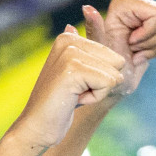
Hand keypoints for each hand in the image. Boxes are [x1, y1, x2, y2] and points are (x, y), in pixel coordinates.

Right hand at [7, 24, 125, 150]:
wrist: (36, 127)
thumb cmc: (58, 104)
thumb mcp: (75, 74)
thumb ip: (81, 52)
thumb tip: (71, 28)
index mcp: (68, 38)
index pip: (115, 57)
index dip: (101, 77)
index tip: (77, 85)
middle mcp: (69, 40)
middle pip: (118, 62)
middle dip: (102, 83)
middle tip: (76, 91)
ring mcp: (69, 54)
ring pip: (114, 74)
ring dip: (98, 92)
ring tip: (73, 95)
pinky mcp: (72, 70)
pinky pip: (107, 84)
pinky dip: (94, 98)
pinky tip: (74, 99)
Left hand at [98, 0, 155, 91]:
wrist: (112, 78)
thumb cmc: (104, 65)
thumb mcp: (99, 49)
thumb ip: (94, 29)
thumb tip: (86, 8)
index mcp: (124, 1)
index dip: (148, 34)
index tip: (130, 43)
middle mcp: (139, 0)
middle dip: (153, 41)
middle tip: (134, 50)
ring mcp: (152, 10)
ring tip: (138, 52)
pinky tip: (146, 53)